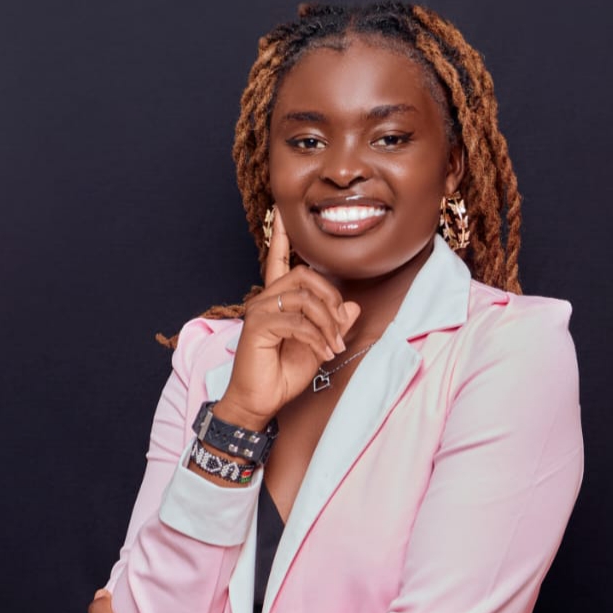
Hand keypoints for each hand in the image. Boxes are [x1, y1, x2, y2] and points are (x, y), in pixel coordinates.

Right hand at [214, 210, 361, 428]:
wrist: (260, 402)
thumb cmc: (283, 375)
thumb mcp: (318, 347)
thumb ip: (334, 326)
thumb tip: (354, 307)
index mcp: (277, 300)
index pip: (278, 261)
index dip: (281, 236)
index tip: (282, 211)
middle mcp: (265, 299)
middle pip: (305, 275)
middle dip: (332, 299)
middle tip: (340, 329)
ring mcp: (259, 310)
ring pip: (305, 298)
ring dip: (327, 324)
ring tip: (333, 347)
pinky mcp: (257, 326)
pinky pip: (298, 322)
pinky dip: (317, 338)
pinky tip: (323, 353)